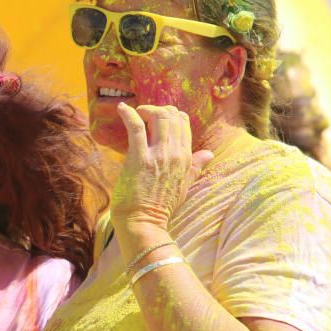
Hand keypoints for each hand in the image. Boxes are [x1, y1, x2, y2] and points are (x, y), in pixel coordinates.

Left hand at [110, 103, 213, 232]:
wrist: (144, 221)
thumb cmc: (160, 206)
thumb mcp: (185, 185)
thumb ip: (195, 166)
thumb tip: (209, 153)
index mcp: (186, 158)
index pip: (184, 124)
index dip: (172, 115)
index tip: (158, 118)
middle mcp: (175, 153)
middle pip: (173, 117)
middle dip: (159, 109)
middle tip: (146, 114)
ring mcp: (158, 155)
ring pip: (159, 117)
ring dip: (146, 110)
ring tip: (136, 112)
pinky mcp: (139, 158)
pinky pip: (136, 128)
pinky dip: (128, 114)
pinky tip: (122, 109)